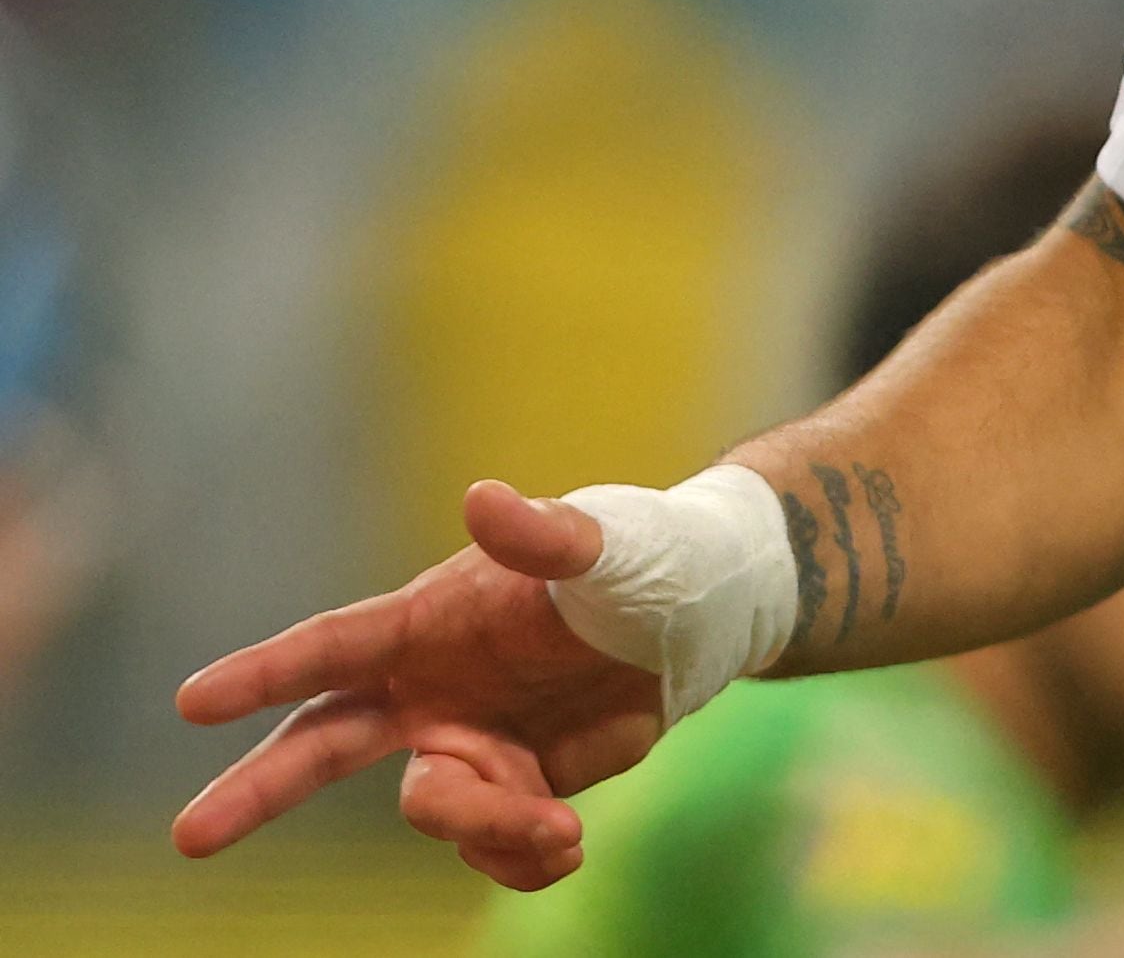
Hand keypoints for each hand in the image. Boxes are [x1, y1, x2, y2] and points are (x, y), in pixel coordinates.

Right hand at [173, 479, 662, 890]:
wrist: (696, 620)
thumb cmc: (640, 560)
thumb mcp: (604, 546)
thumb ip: (545, 535)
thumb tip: (484, 499)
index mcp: (429, 623)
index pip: (332, 647)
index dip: (263, 672)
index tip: (192, 700)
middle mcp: (429, 691)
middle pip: (319, 745)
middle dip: (255, 790)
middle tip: (189, 836)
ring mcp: (466, 744)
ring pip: (435, 811)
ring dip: (489, 830)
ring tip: (564, 830)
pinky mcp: (514, 787)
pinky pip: (493, 847)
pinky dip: (523, 861)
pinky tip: (568, 845)